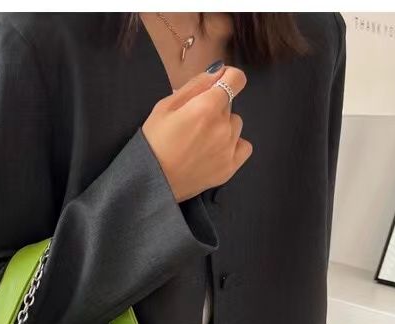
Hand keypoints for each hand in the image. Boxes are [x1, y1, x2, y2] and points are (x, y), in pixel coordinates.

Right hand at [141, 65, 252, 201]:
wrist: (151, 182)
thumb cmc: (153, 143)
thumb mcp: (165, 106)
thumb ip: (196, 85)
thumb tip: (219, 70)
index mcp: (207, 106)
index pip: (236, 78)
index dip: (226, 78)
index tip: (216, 86)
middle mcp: (223, 126)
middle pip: (230, 104)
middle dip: (215, 108)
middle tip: (193, 124)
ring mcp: (228, 148)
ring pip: (235, 125)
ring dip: (223, 127)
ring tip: (201, 141)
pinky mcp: (229, 167)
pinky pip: (244, 147)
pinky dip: (233, 146)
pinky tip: (215, 151)